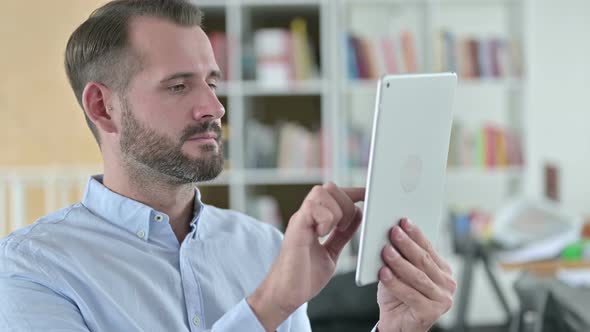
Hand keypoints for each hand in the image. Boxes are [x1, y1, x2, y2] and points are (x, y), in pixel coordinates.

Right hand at [248, 182, 364, 330]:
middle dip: (345, 202)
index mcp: (315, 221)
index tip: (369, 195)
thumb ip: (342, 235)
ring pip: (321, 192)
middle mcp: (307, 217)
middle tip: (344, 226)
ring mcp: (301, 220)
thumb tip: (358, 215)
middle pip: (328, 188)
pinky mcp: (296, 228)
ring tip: (332, 231)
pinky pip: (312, 208)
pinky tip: (322, 234)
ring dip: (335, 211)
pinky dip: (325, 219)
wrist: (286, 295)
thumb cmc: (304, 277)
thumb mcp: (331, 252)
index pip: (334, 195)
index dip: (353, 192)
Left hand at [376, 218, 455, 331]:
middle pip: (424, 261)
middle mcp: (447, 285)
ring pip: (417, 277)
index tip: (404, 221)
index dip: (416, 234)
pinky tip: (384, 273)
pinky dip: (395, 283)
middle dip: (407, 244)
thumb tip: (391, 237)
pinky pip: (410, 294)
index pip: (429, 248)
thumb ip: (400, 258)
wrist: (396, 325)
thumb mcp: (398, 273)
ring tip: (386, 250)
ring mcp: (442, 300)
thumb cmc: (398, 297)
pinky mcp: (431, 313)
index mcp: (443, 271)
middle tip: (394, 231)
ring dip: (400, 262)